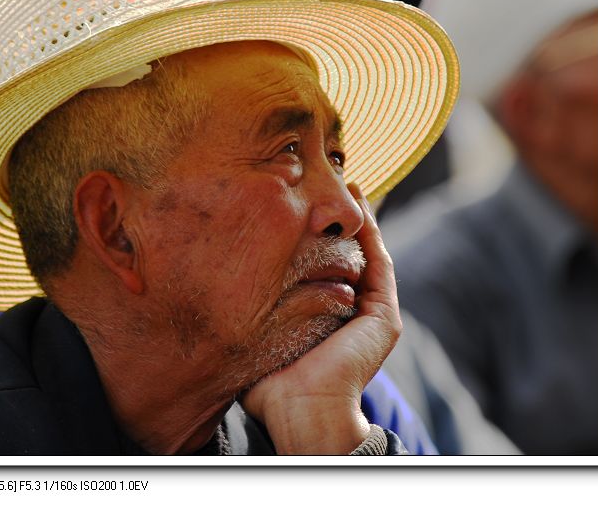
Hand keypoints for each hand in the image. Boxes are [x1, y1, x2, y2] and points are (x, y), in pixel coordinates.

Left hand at [240, 183, 400, 453]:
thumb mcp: (256, 337)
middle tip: (323, 183)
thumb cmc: (270, 385)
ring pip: (366, 255)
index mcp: (325, 317)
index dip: (314, 236)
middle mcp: (350, 313)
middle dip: (336, 221)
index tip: (296, 204)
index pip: (323, 268)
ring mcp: (371, 315)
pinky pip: (380, 267)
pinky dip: (372, 236)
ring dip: (359, 220)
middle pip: (346, 256)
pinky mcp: (384, 318)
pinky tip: (361, 208)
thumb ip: (249, 312)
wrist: (300, 413)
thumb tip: (213, 284)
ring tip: (345, 185)